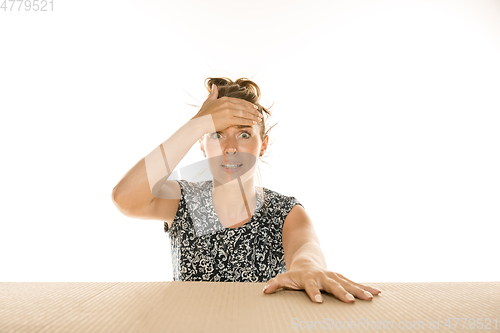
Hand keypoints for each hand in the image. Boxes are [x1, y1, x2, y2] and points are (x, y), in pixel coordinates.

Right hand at [191, 84, 262, 132]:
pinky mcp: (228, 119)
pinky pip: (241, 120)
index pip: (240, 102)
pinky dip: (248, 121)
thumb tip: (214, 85)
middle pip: (244, 107)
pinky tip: (253, 123)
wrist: (199, 122)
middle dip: (253, 111)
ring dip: (253, 116)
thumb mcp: (209, 101)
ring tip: (258, 119)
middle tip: (259, 114)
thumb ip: (213, 93)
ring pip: (244, 114)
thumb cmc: (203, 113)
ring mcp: (228, 111)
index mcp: (224, 99)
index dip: (249, 105)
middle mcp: (228, 104)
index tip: (255, 107)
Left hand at [262, 265, 380, 302]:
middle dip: (342, 293)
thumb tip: (265, 290)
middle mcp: (324, 276)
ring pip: (348, 283)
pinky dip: (366, 288)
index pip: (311, 286)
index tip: (318, 302)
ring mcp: (334, 276)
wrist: (307, 261)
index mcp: (309, 277)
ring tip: (371, 298)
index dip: (314, 293)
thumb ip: (276, 284)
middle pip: (333, 285)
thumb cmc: (295, 274)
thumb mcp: (284, 278)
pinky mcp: (342, 278)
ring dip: (359, 290)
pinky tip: (378, 293)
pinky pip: (355, 283)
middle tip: (350, 301)